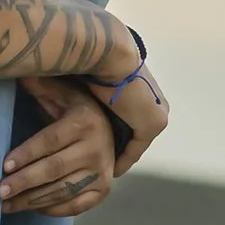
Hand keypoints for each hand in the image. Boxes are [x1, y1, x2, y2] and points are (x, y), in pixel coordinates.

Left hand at [0, 80, 117, 216]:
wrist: (109, 128)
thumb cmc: (73, 109)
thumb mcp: (60, 93)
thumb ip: (38, 85)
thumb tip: (14, 70)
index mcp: (85, 121)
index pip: (51, 141)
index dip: (26, 154)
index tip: (3, 166)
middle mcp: (98, 148)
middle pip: (54, 169)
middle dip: (24, 182)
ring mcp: (103, 171)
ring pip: (62, 191)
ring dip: (31, 200)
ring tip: (4, 205)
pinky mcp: (104, 189)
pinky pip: (76, 206)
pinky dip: (52, 210)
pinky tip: (30, 207)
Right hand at [95, 44, 168, 176]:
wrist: (110, 53)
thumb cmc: (95, 57)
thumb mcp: (93, 76)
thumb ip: (91, 89)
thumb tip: (67, 91)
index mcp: (145, 90)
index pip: (130, 118)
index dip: (113, 132)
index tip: (99, 145)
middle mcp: (156, 103)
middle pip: (134, 132)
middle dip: (117, 147)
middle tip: (100, 161)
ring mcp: (157, 114)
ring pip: (134, 143)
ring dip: (118, 155)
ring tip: (101, 169)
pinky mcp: (152, 125)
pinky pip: (135, 150)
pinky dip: (121, 162)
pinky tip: (108, 171)